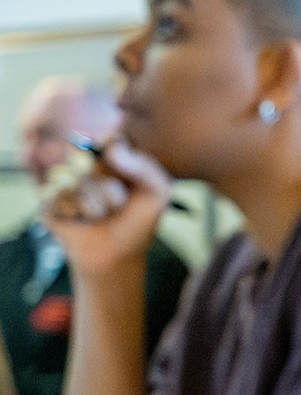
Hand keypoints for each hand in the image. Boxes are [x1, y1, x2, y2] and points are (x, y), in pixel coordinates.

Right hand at [45, 139, 172, 277]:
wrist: (117, 255)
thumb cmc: (138, 222)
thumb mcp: (156, 194)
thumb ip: (144, 167)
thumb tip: (113, 148)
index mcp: (114, 160)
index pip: (110, 139)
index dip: (111, 143)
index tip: (116, 154)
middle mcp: (88, 165)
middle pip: (89, 158)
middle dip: (111, 189)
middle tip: (118, 204)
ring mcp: (66, 180)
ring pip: (75, 179)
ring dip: (95, 204)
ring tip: (101, 215)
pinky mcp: (48, 198)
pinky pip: (58, 193)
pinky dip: (76, 210)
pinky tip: (81, 219)